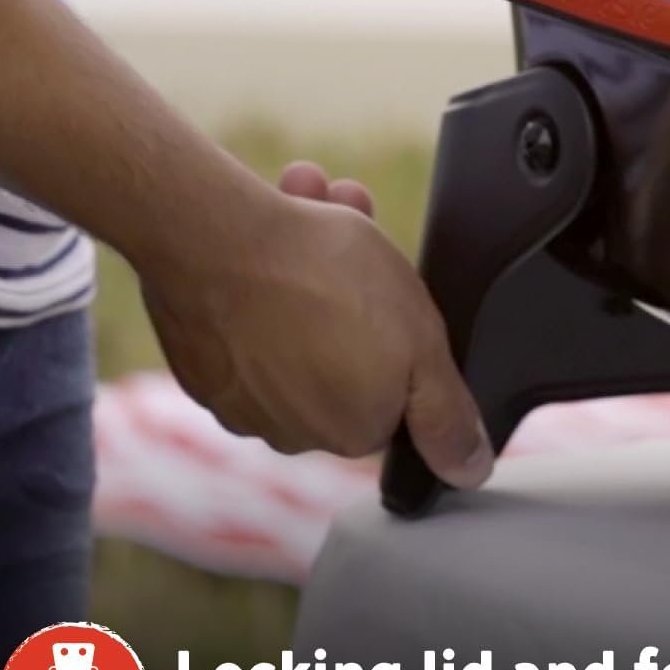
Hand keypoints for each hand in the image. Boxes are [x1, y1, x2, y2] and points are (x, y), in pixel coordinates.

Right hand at [139, 161, 492, 486]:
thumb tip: (468, 470)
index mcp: (348, 430)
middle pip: (350, 345)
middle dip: (358, 283)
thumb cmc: (320, 280)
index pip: (396, 387)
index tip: (396, 281)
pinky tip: (281, 211)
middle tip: (359, 232)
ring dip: (320, 255)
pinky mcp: (201, 357)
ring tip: (321, 199)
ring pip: (300, 316)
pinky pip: (251, 310)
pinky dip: (268, 265)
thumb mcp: (418, 341)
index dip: (402, 324)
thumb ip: (445, 412)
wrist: (211, 237)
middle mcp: (288, 428)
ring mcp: (238, 395)